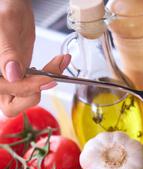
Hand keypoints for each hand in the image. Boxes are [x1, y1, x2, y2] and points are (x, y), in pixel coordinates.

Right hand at [0, 0, 70, 116]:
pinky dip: (50, 76)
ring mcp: (7, 81)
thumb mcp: (4, 29)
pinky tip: (59, 61)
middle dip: (36, 91)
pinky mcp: (20, 77)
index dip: (28, 87)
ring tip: (58, 62)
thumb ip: (7, 52)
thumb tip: (12, 75)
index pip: (7, 90)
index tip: (48, 78)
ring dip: (46, 84)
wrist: (11, 7)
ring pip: (26, 99)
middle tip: (53, 75)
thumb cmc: (3, 11)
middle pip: (13, 105)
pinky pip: (35, 87)